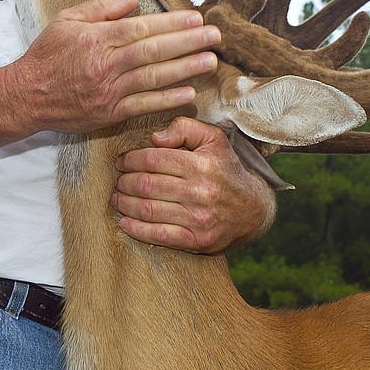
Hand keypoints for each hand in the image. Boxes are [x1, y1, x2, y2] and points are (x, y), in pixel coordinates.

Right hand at [5, 0, 220, 133]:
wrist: (26, 96)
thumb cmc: (47, 55)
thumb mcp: (67, 20)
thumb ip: (101, 7)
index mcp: (97, 39)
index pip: (142, 28)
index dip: (172, 24)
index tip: (196, 19)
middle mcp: (105, 64)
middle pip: (153, 51)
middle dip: (188, 43)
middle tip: (215, 36)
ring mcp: (109, 91)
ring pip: (153, 78)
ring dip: (185, 69)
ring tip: (210, 61)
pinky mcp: (110, 113)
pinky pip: (143, 105)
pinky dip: (167, 100)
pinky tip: (189, 93)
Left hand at [111, 116, 275, 252]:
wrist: (252, 209)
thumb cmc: (225, 169)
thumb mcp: (213, 138)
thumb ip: (184, 128)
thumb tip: (154, 138)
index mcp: (202, 164)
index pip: (153, 159)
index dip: (130, 160)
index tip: (121, 162)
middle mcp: (200, 192)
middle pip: (146, 185)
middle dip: (124, 182)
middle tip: (118, 181)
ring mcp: (198, 219)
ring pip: (148, 210)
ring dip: (125, 204)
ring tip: (117, 198)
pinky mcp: (197, 241)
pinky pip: (158, 236)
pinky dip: (136, 229)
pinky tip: (124, 222)